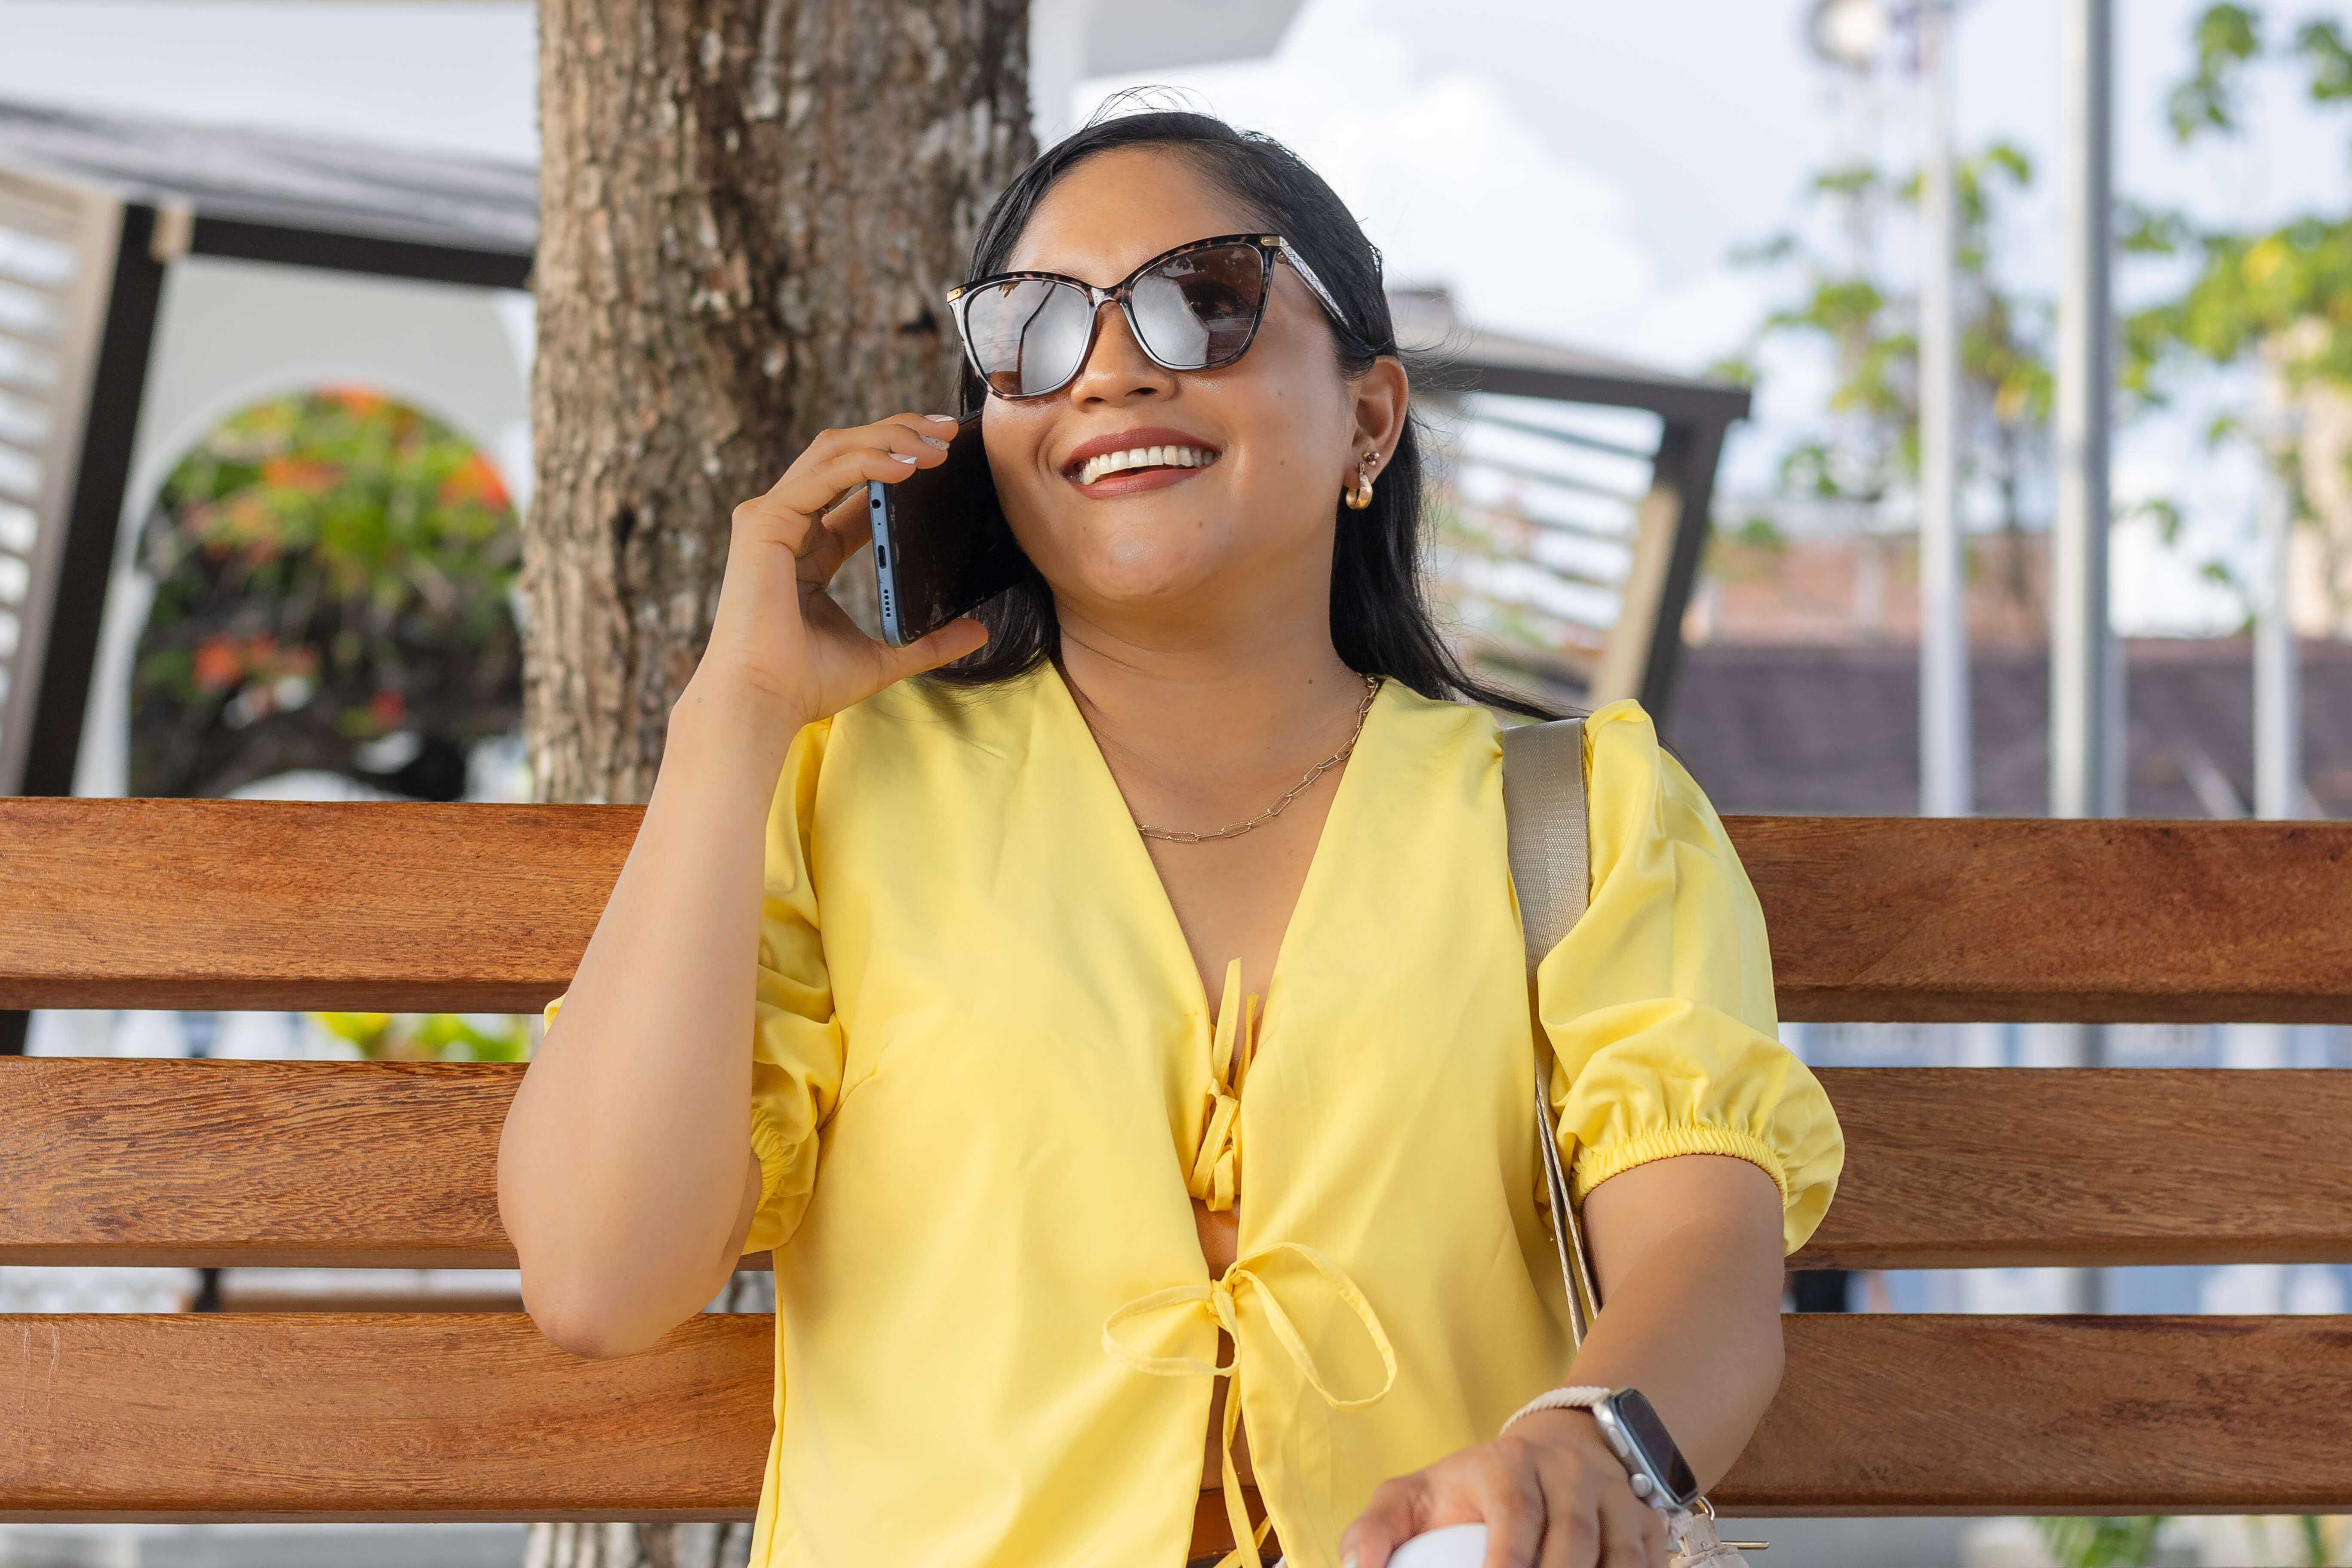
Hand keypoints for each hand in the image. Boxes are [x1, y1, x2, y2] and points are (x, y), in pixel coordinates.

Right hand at [684, 413, 992, 741]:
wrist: (764, 704)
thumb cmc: (807, 684)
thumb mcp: (886, 655)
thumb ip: (929, 641)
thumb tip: (980, 631)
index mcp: (809, 548)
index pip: (856, 486)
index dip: (899, 460)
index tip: (946, 453)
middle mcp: (787, 523)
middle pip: (845, 453)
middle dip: (898, 433)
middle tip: (949, 429)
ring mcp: (770, 518)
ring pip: (834, 452)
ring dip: (889, 438)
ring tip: (938, 444)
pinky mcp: (764, 522)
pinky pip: (823, 475)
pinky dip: (866, 461)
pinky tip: (907, 465)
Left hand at [1338, 1410, 1668, 1567]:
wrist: (1558, 1450)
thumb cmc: (1476, 1487)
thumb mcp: (1419, 1493)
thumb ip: (1377, 1528)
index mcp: (1508, 1465)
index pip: (1515, 1513)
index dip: (1508, 1560)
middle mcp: (1567, 1474)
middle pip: (1572, 1539)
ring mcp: (1614, 1497)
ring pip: (1619, 1555)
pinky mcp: (1647, 1523)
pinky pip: (1650, 1564)